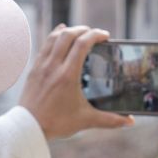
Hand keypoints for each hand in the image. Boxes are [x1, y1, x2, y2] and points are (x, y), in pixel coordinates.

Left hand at [18, 25, 132, 139]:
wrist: (28, 128)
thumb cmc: (56, 124)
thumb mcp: (86, 121)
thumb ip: (110, 120)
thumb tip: (130, 122)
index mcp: (68, 75)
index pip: (82, 44)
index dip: (96, 35)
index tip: (105, 36)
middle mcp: (54, 66)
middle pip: (68, 35)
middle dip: (83, 30)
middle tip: (94, 34)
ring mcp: (41, 66)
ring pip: (54, 37)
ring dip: (68, 30)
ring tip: (79, 32)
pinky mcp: (34, 69)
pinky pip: (45, 45)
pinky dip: (54, 37)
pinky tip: (60, 35)